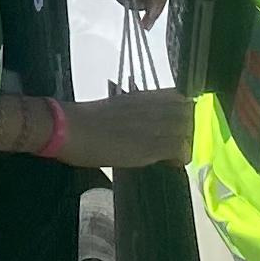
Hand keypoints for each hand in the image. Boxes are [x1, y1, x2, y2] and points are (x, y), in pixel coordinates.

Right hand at [60, 90, 198, 171]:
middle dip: (189, 127)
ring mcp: (152, 126)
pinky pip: (179, 149)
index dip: (185, 110)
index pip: (179, 96)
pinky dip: (181, 157)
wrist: (69, 128)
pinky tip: (171, 164)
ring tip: (176, 154)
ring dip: (186, 142)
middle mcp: (151, 107)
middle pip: (188, 112)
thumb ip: (135, 110)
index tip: (181, 123)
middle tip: (179, 142)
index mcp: (142, 96)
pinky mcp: (149, 146)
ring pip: (188, 129)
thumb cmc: (84, 118)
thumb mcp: (116, 105)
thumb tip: (143, 120)